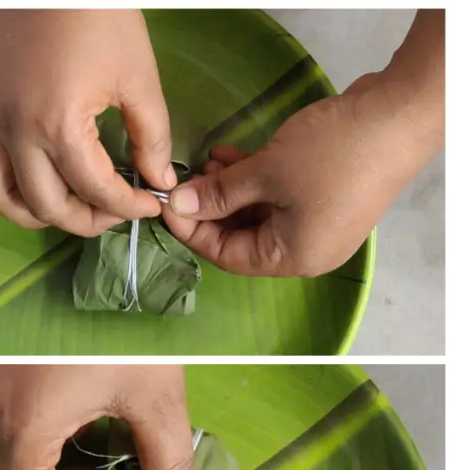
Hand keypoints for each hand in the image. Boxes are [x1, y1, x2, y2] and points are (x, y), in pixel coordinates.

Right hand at [0, 10, 172, 236]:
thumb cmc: (100, 16)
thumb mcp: (139, 76)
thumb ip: (151, 136)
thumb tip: (159, 180)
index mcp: (59, 126)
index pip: (95, 189)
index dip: (128, 206)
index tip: (148, 204)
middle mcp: (15, 131)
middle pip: (44, 205)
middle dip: (84, 220)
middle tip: (111, 213)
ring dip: (27, 212)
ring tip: (59, 208)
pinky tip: (12, 169)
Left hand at [162, 11, 442, 276]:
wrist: (399, 114)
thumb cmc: (331, 154)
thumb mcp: (265, 173)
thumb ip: (218, 194)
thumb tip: (180, 206)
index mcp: (293, 258)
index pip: (226, 256)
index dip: (192, 230)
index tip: (167, 203)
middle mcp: (306, 248)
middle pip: (241, 236)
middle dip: (209, 206)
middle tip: (186, 178)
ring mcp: (318, 222)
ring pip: (257, 212)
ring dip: (228, 188)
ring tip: (206, 160)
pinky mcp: (326, 194)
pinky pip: (277, 195)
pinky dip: (252, 179)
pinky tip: (230, 154)